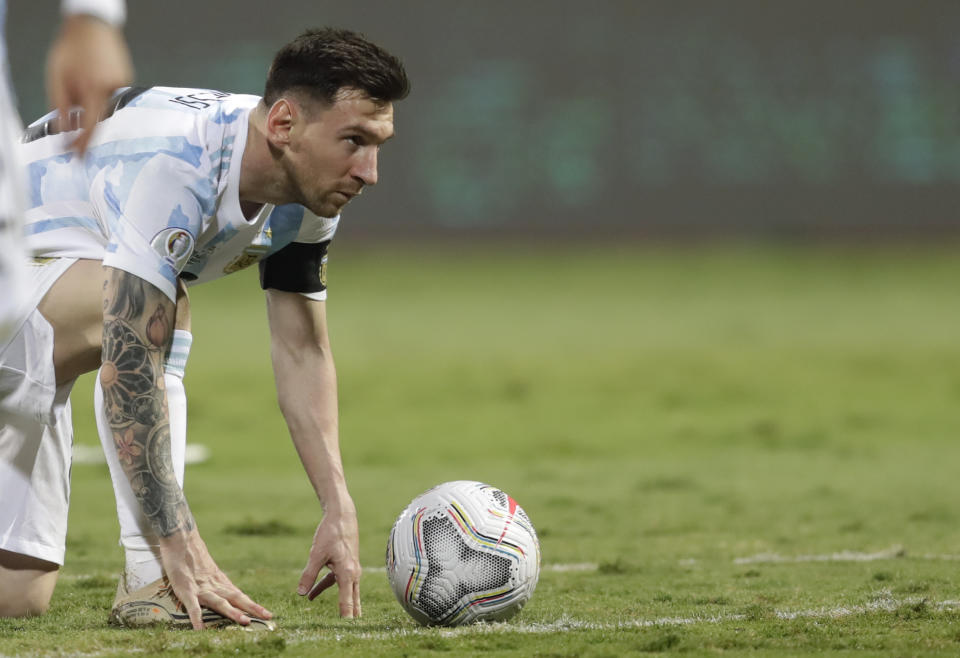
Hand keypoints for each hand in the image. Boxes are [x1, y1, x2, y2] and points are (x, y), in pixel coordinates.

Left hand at [45, 14, 132, 154]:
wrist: (92, 27)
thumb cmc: (70, 51)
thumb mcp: (57, 78)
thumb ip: (61, 106)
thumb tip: (65, 131)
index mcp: (95, 89)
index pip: (90, 125)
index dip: (83, 144)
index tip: (78, 158)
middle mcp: (113, 91)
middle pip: (100, 121)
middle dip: (86, 129)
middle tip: (75, 141)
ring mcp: (123, 87)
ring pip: (106, 111)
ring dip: (92, 113)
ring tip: (81, 99)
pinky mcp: (127, 83)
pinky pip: (112, 101)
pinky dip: (101, 103)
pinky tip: (93, 90)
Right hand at [158, 527, 272, 629]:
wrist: (181, 539)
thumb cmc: (192, 556)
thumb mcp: (208, 571)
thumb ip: (215, 584)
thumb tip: (224, 595)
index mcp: (220, 582)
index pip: (240, 596)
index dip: (253, 605)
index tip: (267, 614)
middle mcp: (214, 586)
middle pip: (236, 598)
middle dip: (252, 609)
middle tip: (267, 617)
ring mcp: (201, 588)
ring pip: (219, 602)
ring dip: (233, 612)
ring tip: (245, 622)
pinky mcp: (186, 589)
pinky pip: (192, 606)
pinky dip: (197, 618)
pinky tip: (200, 630)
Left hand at [298, 501, 361, 617]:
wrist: (342, 515)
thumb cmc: (331, 533)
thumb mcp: (316, 554)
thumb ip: (308, 575)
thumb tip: (301, 593)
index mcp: (347, 573)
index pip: (346, 601)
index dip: (345, 616)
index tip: (343, 628)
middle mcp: (353, 573)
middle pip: (353, 600)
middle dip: (350, 615)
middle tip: (349, 629)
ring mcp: (351, 568)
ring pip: (347, 591)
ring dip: (341, 603)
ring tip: (338, 618)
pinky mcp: (347, 563)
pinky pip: (339, 581)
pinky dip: (328, 587)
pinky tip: (313, 592)